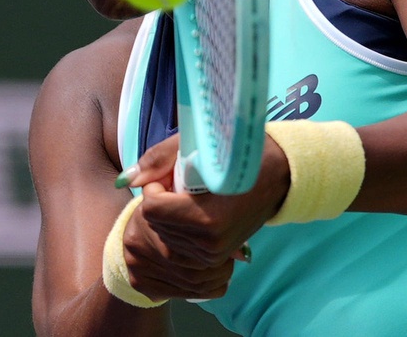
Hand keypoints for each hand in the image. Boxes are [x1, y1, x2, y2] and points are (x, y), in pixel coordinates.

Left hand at [117, 134, 289, 299]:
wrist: (279, 175)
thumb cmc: (240, 153)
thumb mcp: (199, 145)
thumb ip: (159, 161)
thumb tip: (127, 180)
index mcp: (206, 216)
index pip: (152, 209)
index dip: (155, 188)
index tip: (170, 177)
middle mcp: (209, 242)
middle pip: (154, 226)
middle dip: (158, 204)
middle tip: (180, 187)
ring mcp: (213, 255)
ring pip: (161, 242)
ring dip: (166, 221)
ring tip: (188, 201)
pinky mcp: (216, 261)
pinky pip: (176, 255)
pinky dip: (175, 237)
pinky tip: (190, 218)